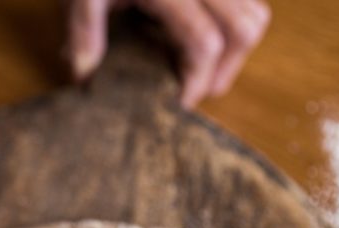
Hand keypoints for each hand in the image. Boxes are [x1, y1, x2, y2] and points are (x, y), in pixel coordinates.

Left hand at [67, 0, 270, 107]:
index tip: (177, 104)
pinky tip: (199, 35)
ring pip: (255, 11)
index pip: (204, 43)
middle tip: (194, 90)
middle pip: (244, 29)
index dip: (196, 82)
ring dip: (235, 47)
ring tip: (200, 67)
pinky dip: (234, 22)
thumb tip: (86, 76)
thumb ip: (82, 30)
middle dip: (225, 69)